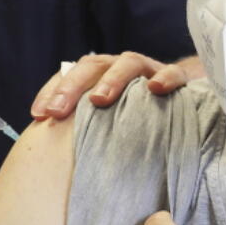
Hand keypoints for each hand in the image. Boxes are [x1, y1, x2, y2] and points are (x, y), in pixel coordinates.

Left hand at [30, 53, 203, 119]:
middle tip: (57, 111)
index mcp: (100, 76)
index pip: (70, 74)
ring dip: (112, 79)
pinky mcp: (179, 78)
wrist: (187, 102)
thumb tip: (53, 161)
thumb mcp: (110, 123)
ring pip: (128, 63)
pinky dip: (164, 77)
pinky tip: (156, 89)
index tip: (38, 115)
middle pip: (92, 66)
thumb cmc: (138, 116)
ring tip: (99, 100)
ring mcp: (149, 71)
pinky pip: (173, 73)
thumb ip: (87, 130)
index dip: (52, 91)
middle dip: (72, 87)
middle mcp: (120, 69)